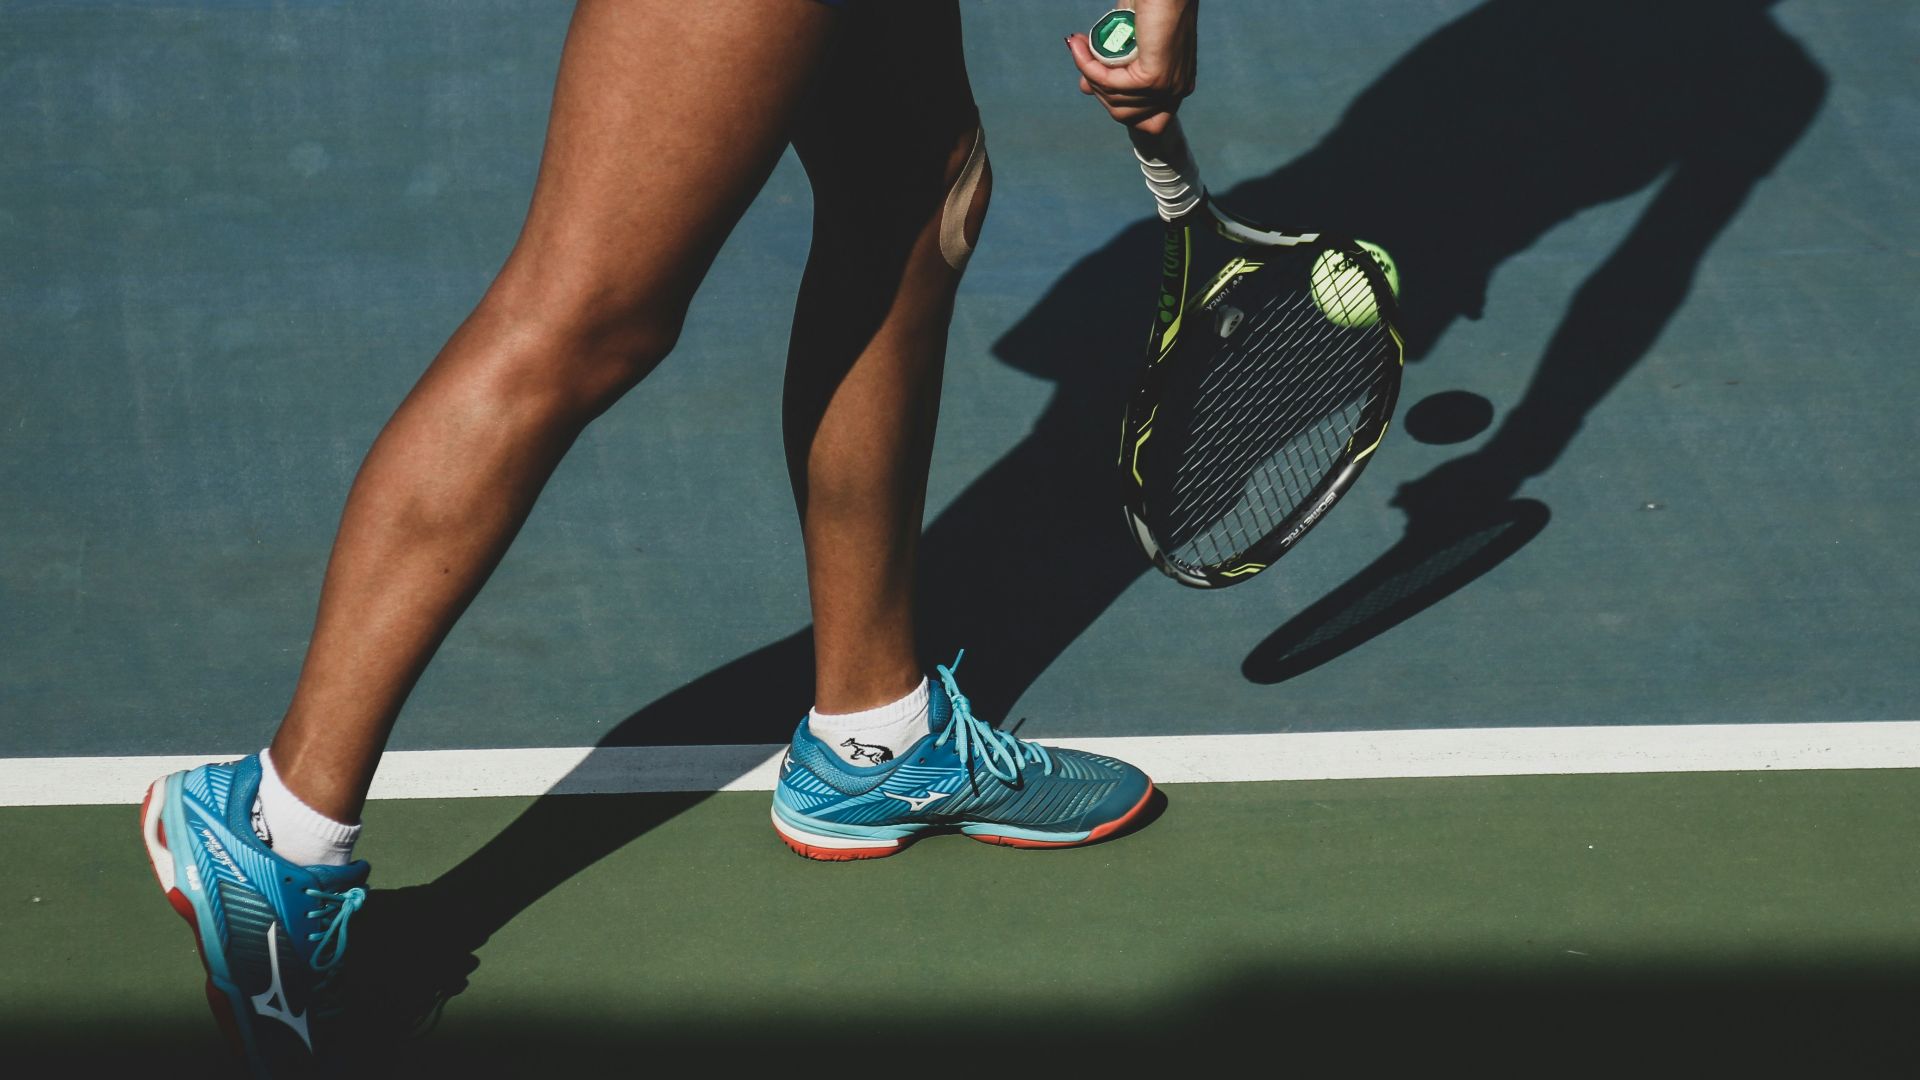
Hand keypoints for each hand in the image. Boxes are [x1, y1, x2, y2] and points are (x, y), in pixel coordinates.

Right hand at [1066, 0, 1197, 134]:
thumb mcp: (1127, 44)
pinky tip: (1080, 48)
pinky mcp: (1155, 79)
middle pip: (1125, 115)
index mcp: (1177, 86)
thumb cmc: (1151, 4)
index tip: (1093, 81)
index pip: (1145, 121)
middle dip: (1098, 90)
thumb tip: (1085, 89)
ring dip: (1090, 74)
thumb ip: (1111, 69)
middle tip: (1084, 58)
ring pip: (1115, 100)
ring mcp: (1168, 88)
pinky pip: (1112, 84)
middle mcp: (1177, 91)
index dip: (1114, 104)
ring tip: (1078, 45)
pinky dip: (1090, 68)